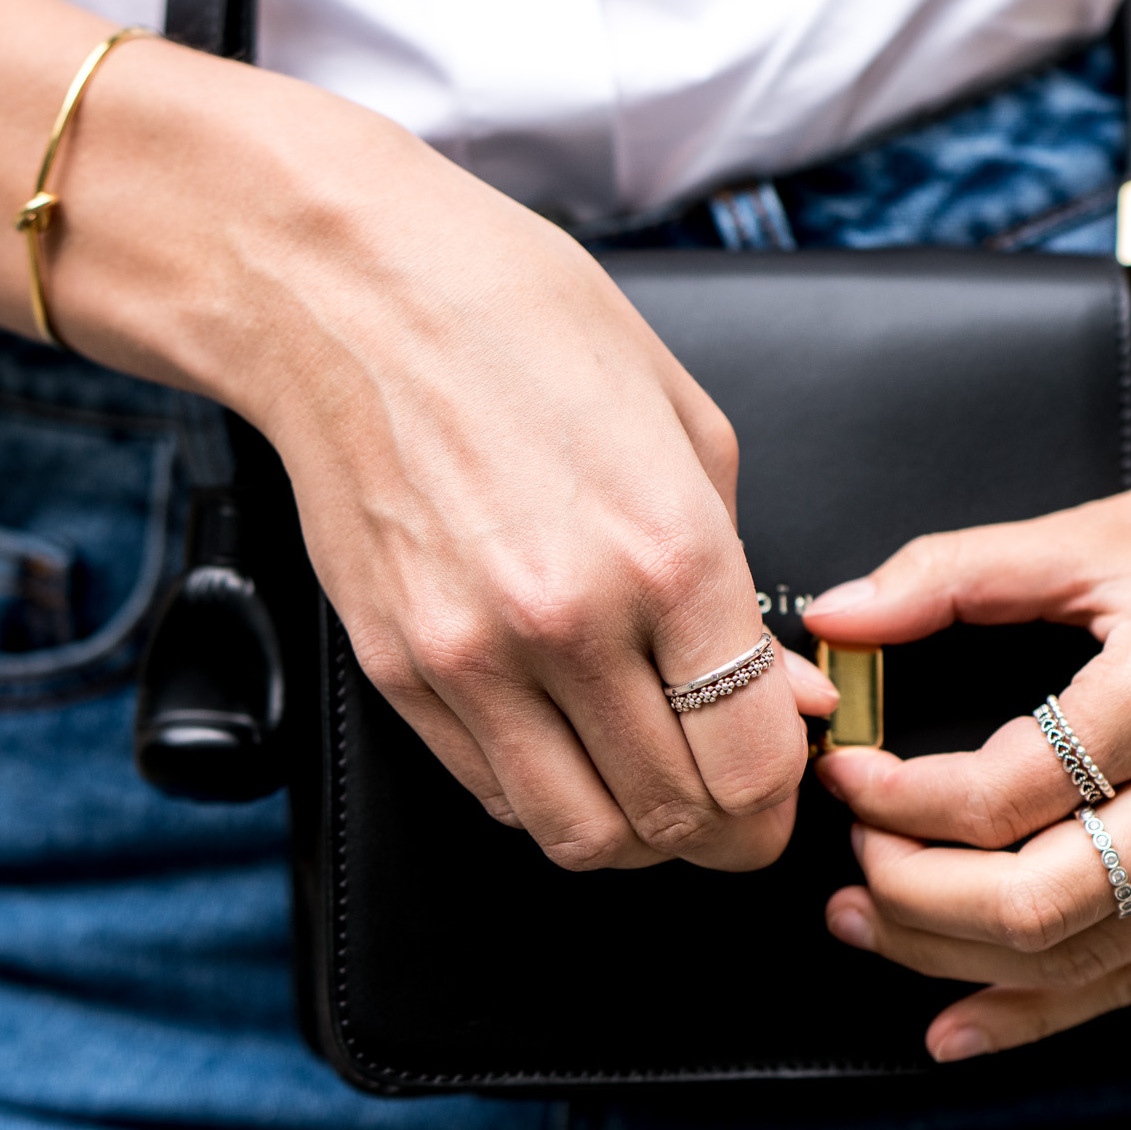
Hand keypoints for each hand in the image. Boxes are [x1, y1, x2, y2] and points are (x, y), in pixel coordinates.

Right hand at [61, 48, 838, 872]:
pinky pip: (495, 793)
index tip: (783, 786)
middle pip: (674, 822)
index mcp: (667, 553)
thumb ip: (747, 582)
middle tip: (730, 799)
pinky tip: (568, 739)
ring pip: (580, 836)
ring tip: (650, 782)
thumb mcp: (687, 426)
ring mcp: (471, 657)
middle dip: (723, 832)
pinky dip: (548, 793)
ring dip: (633, 834)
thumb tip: (783, 694)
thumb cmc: (522, 323)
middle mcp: (569, 622)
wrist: (347, 293)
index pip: (751, 764)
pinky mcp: (398, 671)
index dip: (781, 801)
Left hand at [804, 315, 1130, 1058]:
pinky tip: (964, 1019)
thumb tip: (838, 616)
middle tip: (845, 862)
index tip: (843, 774)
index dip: (893, 801)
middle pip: (1033, 905)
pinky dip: (1047, 1006)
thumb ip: (959, 573)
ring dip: (958, 961)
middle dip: (911, 899)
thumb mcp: (1111, 527)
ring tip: (871, 927)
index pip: (998, 797)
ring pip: (1083, 960)